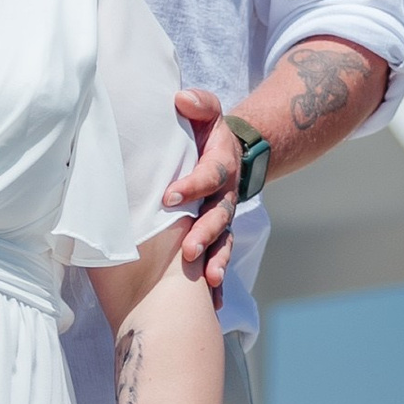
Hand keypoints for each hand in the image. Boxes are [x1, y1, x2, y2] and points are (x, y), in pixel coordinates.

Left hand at [166, 88, 241, 293]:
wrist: (234, 152)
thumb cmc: (208, 134)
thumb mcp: (207, 114)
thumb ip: (198, 104)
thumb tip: (181, 99)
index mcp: (221, 165)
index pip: (209, 175)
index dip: (192, 186)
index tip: (170, 196)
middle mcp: (225, 195)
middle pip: (219, 216)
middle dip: (205, 233)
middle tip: (188, 249)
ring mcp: (223, 218)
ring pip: (222, 241)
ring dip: (216, 260)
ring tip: (208, 279)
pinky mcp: (217, 235)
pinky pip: (219, 257)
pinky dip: (218, 280)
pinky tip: (214, 303)